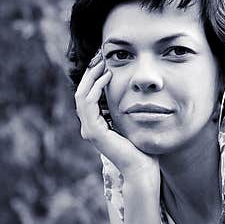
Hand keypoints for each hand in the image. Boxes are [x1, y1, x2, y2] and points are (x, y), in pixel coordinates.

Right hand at [74, 50, 158, 180]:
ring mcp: (90, 130)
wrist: (143, 168)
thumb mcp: (132, 122)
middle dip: (90, 72)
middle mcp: (89, 127)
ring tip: (103, 62)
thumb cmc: (142, 148)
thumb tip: (131, 91)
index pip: (88, 96)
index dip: (94, 77)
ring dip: (92, 76)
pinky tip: (108, 76)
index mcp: (96, 125)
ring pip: (82, 95)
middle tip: (100, 55)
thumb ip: (125, 110)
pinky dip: (97, 88)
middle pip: (82, 92)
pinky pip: (89, 104)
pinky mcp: (94, 133)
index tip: (104, 60)